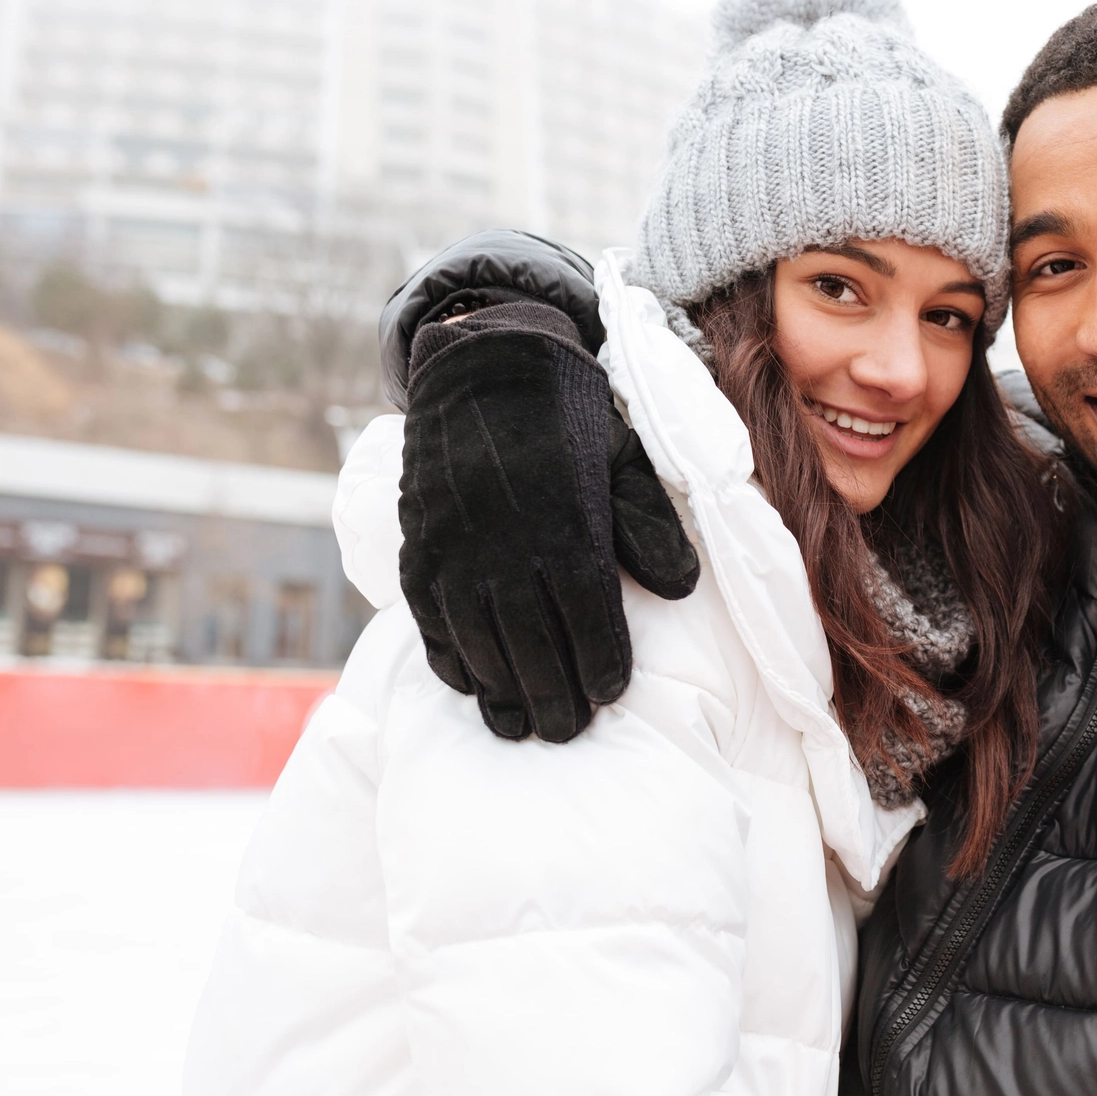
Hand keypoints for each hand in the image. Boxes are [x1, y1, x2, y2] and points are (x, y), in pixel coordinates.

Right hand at [391, 251, 697, 741]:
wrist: (485, 363)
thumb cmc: (570, 417)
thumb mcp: (625, 460)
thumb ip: (650, 527)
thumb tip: (679, 590)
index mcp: (565, 521)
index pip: (585, 614)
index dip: (598, 662)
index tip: (610, 694)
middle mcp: (503, 542)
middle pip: (530, 643)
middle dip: (552, 696)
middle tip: (568, 731)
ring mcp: (453, 548)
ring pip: (477, 642)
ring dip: (501, 692)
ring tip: (520, 727)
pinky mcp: (417, 548)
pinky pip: (431, 621)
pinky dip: (452, 660)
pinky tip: (472, 685)